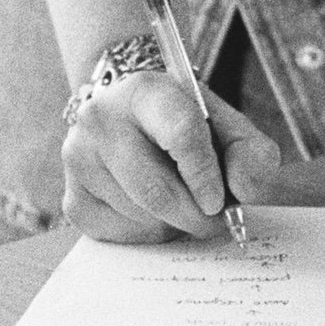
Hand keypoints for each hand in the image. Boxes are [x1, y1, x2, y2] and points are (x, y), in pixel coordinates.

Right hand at [62, 74, 280, 245]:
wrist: (132, 120)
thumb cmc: (185, 125)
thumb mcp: (227, 126)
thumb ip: (252, 154)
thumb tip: (242, 189)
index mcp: (146, 90)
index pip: (181, 133)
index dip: (205, 175)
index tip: (219, 201)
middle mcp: (101, 117)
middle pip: (157, 189)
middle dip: (195, 214)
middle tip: (212, 218)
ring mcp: (79, 158)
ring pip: (141, 216)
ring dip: (172, 223)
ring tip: (179, 201)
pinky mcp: (72, 198)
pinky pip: (119, 235)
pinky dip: (147, 233)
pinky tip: (152, 210)